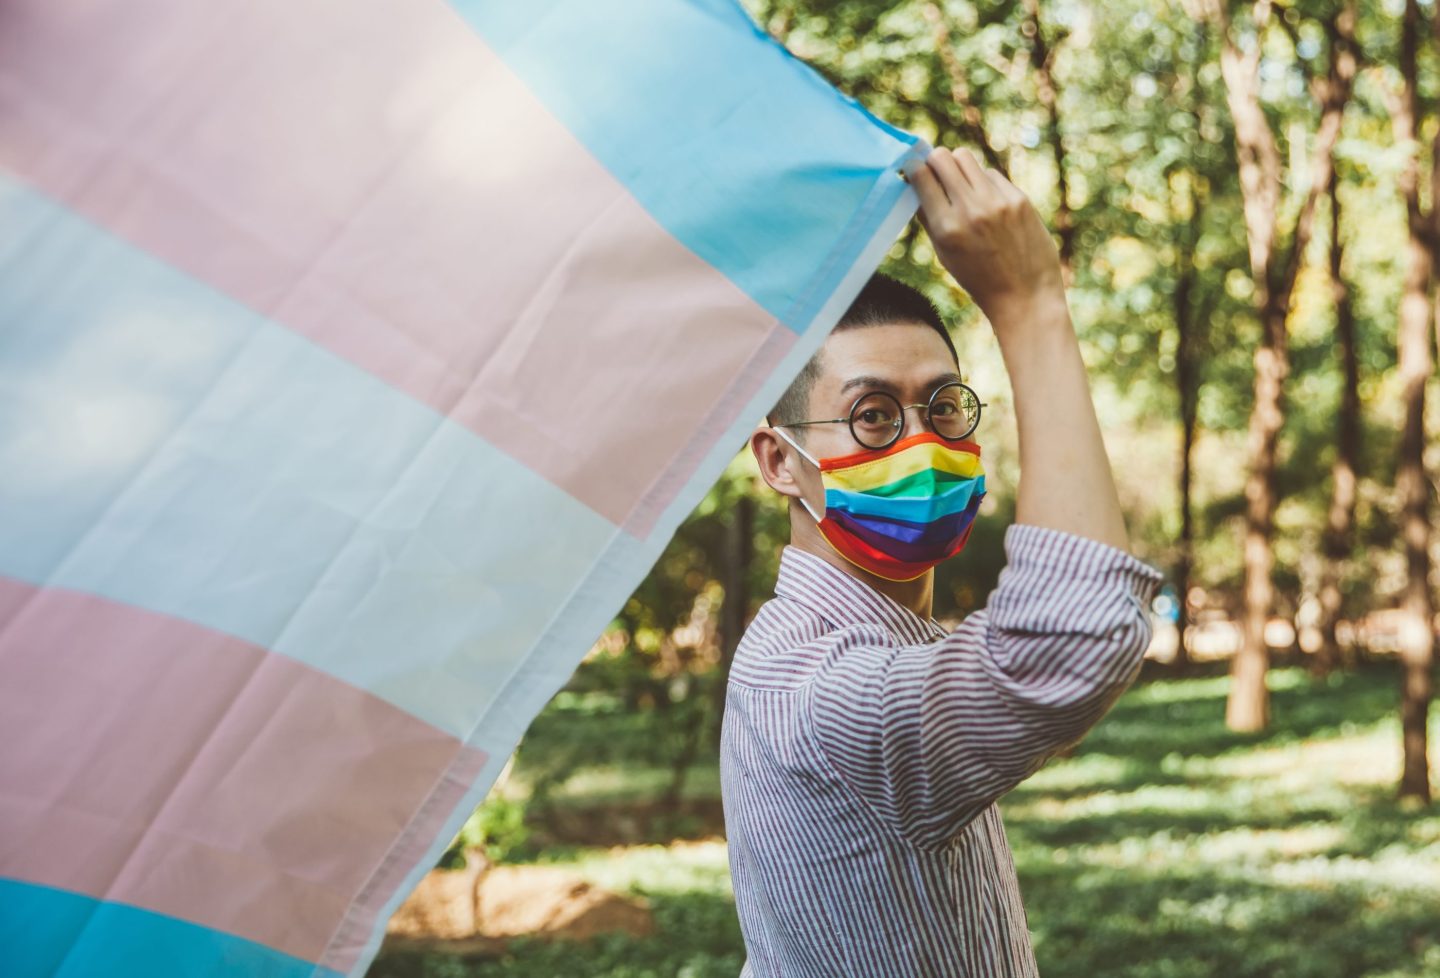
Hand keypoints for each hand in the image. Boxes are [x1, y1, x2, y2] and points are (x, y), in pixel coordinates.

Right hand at [911, 147, 1065, 324]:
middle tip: (935, 172)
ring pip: (966, 158)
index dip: (913, 167)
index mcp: (946, 227)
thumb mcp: (944, 255)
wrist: (1024, 296)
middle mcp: (970, 209)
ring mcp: (997, 201)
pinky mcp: (1019, 198)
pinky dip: (984, 183)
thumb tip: (915, 185)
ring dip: (958, 167)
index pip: (921, 175)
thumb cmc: (979, 279)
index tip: (913, 169)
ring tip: (961, 186)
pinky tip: (989, 204)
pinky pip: (991, 174)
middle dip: (934, 160)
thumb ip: (929, 219)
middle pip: (942, 157)